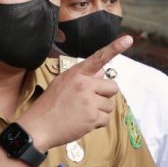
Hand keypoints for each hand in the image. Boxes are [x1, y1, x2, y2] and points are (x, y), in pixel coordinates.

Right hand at [19, 36, 131, 150]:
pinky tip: (83, 122)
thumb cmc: (49, 105)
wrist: (39, 126)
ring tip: (82, 113)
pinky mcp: (92, 117)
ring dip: (100, 111)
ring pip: (109, 104)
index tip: (128, 39)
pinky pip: (106, 118)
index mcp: (76, 73)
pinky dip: (97, 123)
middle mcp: (84, 84)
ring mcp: (89, 101)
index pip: (98, 58)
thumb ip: (81, 78)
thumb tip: (101, 74)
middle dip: (105, 95)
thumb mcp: (61, 84)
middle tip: (90, 102)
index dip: (114, 48)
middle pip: (112, 87)